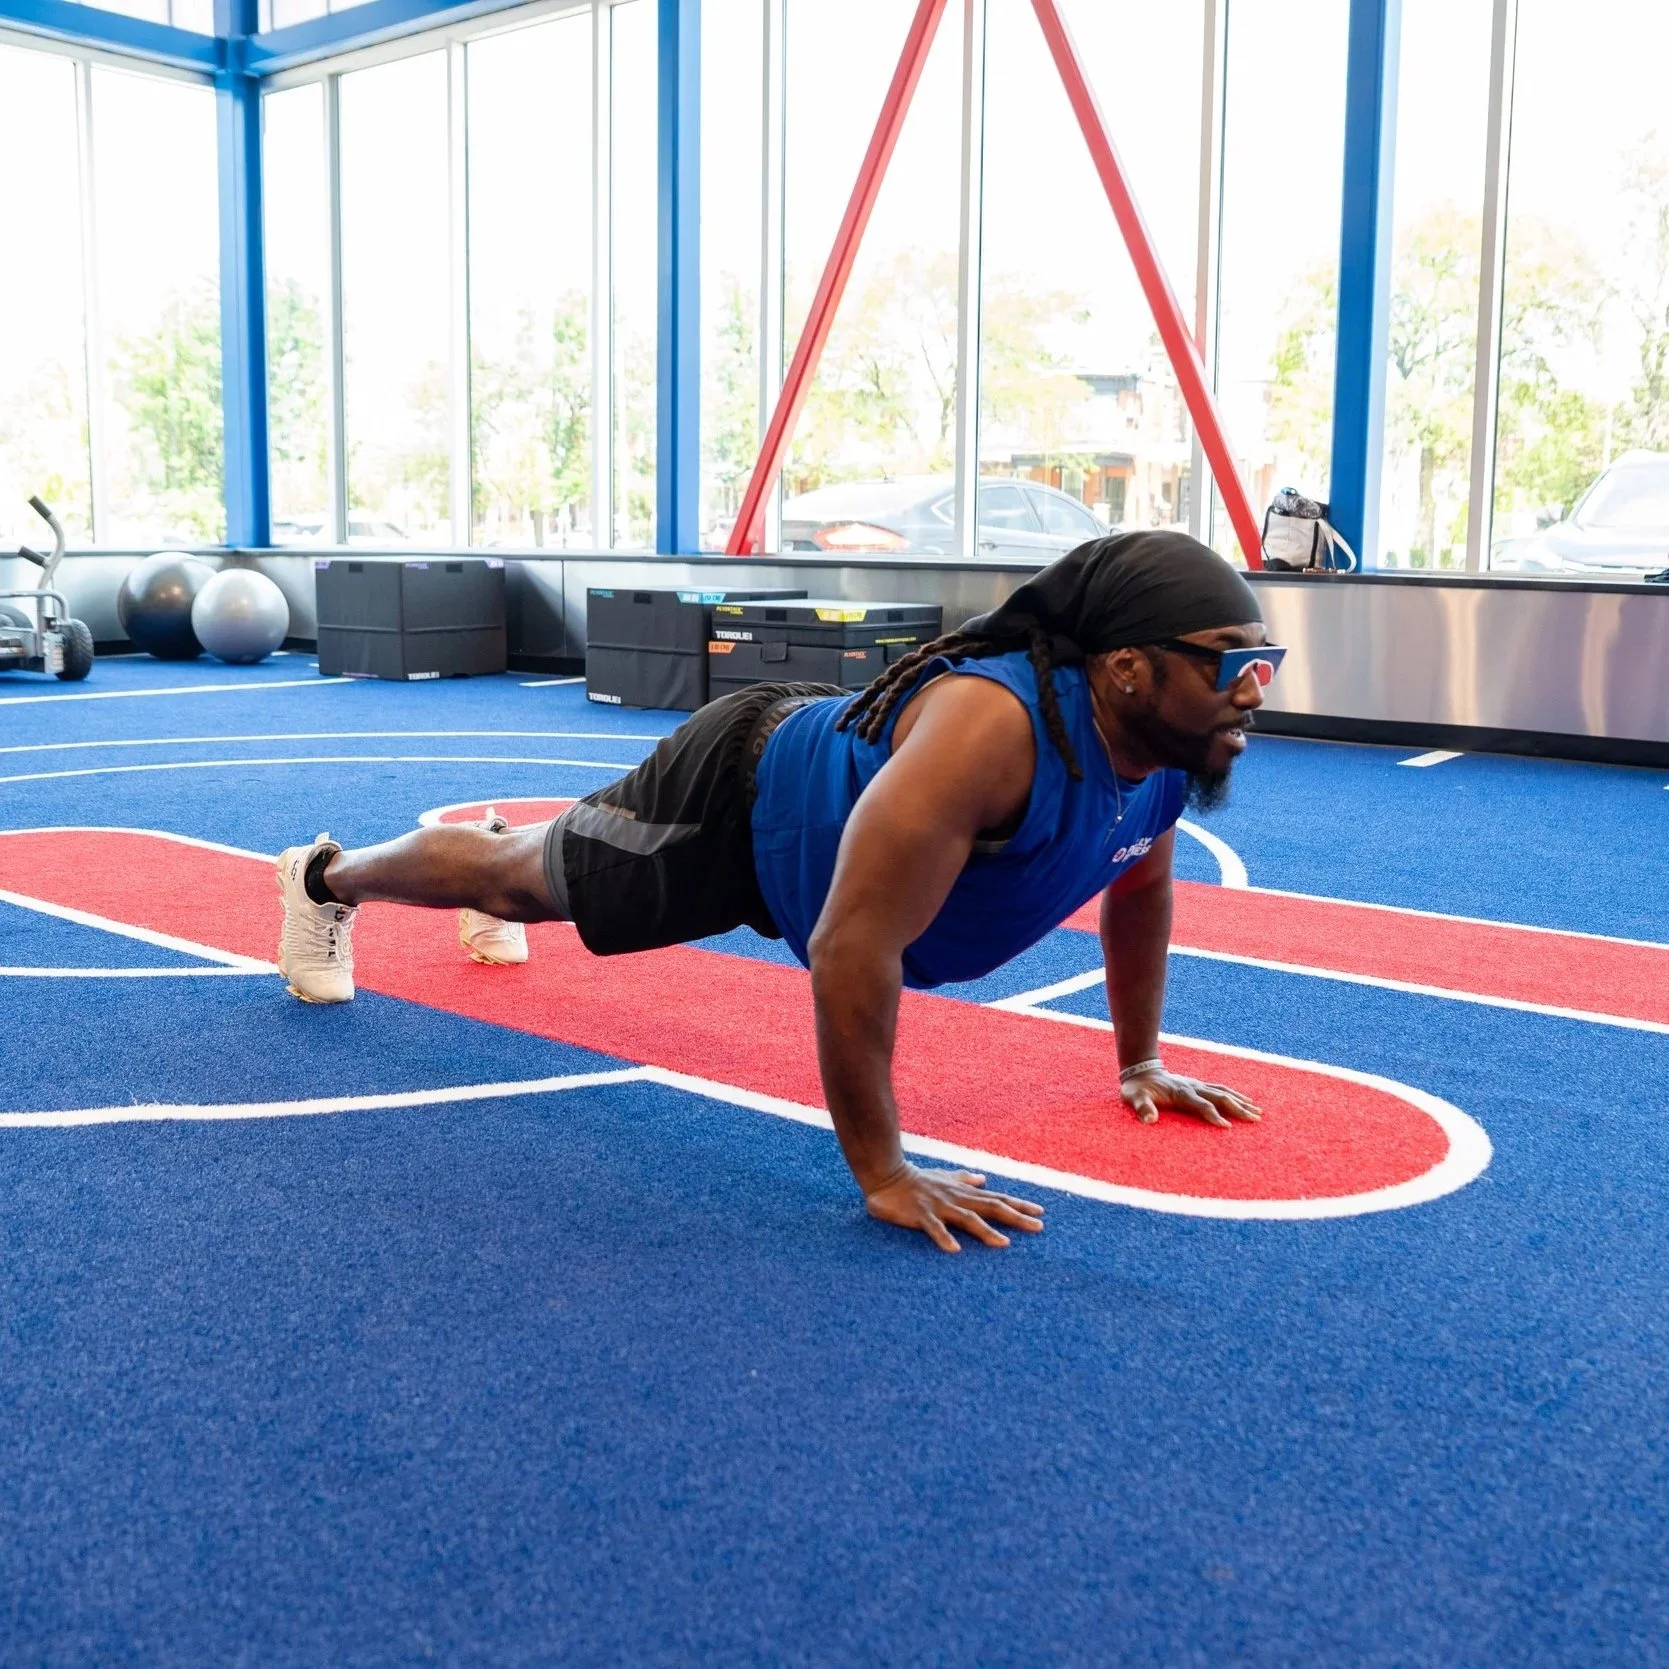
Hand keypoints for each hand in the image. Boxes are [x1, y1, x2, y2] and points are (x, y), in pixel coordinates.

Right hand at [864, 1162, 1044, 1253]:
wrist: (887, 1175)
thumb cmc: (917, 1179)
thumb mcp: (945, 1177)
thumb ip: (964, 1179)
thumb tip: (982, 1179)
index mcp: (963, 1193)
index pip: (996, 1198)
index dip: (1019, 1205)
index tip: (1041, 1213)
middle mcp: (956, 1199)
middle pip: (991, 1208)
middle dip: (1016, 1217)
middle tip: (1039, 1227)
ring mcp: (939, 1206)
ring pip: (967, 1219)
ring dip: (986, 1231)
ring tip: (1004, 1244)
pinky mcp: (921, 1214)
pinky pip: (934, 1228)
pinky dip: (944, 1238)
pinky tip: (955, 1250)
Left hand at [1122, 1068, 1260, 1128]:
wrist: (1140, 1071)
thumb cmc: (1137, 1089)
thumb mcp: (1133, 1098)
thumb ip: (1142, 1108)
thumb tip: (1149, 1121)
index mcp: (1180, 1092)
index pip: (1201, 1105)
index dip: (1213, 1116)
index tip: (1227, 1128)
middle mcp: (1193, 1087)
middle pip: (1220, 1097)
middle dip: (1238, 1109)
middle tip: (1255, 1120)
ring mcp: (1197, 1084)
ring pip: (1224, 1091)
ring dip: (1241, 1101)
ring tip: (1258, 1112)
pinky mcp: (1199, 1085)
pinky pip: (1221, 1089)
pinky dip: (1236, 1095)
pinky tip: (1247, 1101)